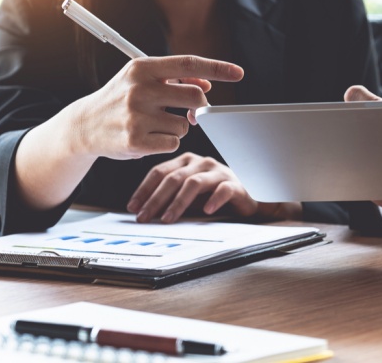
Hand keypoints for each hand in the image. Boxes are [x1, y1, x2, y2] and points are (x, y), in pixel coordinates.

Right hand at [71, 55, 242, 159]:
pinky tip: (148, 138)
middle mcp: (139, 89)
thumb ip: (174, 79)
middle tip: (189, 112)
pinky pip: (173, 143)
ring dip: (178, 127)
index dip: (216, 68)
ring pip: (184, 124)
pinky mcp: (136, 141)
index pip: (188, 64)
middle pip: (195, 97)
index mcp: (142, 68)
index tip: (238, 72)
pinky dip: (167, 142)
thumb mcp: (142, 80)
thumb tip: (206, 83)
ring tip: (155, 124)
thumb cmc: (119, 99)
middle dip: (198, 108)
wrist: (84, 125)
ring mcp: (136, 116)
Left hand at [127, 152, 268, 222]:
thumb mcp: (188, 197)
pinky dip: (213, 200)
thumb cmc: (214, 196)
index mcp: (186, 162)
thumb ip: (170, 198)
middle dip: (155, 199)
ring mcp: (219, 172)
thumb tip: (143, 211)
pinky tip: (206, 211)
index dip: (144, 190)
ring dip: (178, 202)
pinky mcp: (236, 184)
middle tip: (144, 216)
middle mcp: (201, 163)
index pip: (159, 172)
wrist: (249, 198)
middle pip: (173, 178)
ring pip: (194, 183)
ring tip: (167, 219)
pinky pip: (223, 190)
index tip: (132, 207)